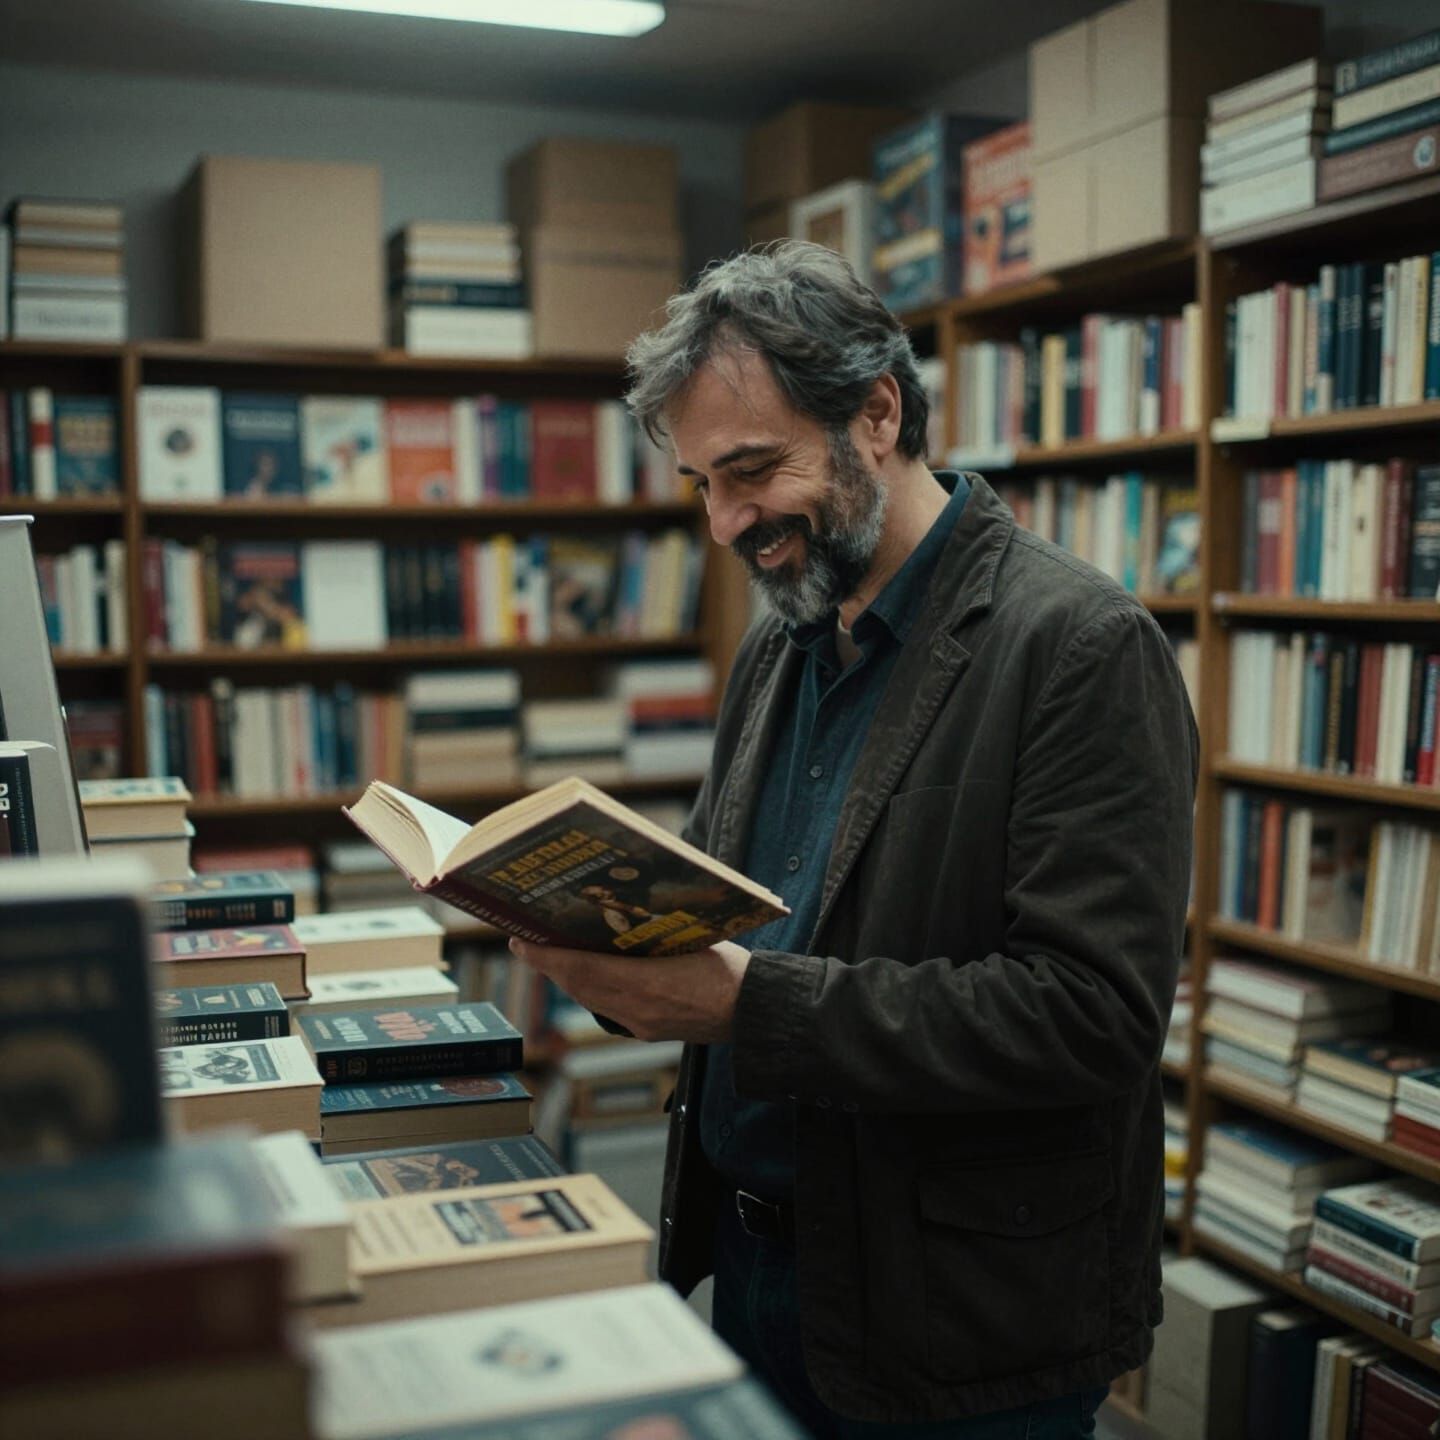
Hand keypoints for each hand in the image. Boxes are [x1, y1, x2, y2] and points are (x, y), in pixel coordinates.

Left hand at [508, 937, 750, 1043]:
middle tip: (525, 942)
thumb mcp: (692, 939)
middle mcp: (637, 1009)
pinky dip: (591, 990)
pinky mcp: (650, 1031)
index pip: (583, 969)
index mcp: (647, 984)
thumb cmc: (732, 970)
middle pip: (579, 986)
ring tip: (550, 955)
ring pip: (591, 999)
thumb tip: (619, 913)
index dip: (547, 956)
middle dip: (549, 965)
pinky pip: (608, 1009)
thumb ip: (653, 934)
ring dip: (567, 978)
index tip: (521, 941)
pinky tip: (588, 975)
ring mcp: (642, 1024)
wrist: (757, 1012)